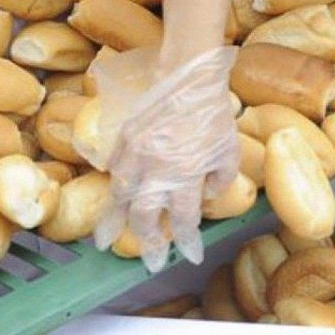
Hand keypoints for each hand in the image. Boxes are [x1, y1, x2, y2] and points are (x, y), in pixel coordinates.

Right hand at [81, 45, 239, 271]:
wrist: (188, 76)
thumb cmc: (213, 112)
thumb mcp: (228, 148)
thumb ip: (220, 178)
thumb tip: (205, 195)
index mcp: (187, 175)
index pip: (183, 219)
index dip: (186, 240)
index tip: (188, 255)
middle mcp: (157, 171)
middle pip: (145, 217)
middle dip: (146, 242)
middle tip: (149, 258)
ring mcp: (136, 154)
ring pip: (120, 197)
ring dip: (115, 221)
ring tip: (105, 239)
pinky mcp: (124, 138)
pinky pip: (114, 169)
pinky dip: (112, 186)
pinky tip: (111, 198)